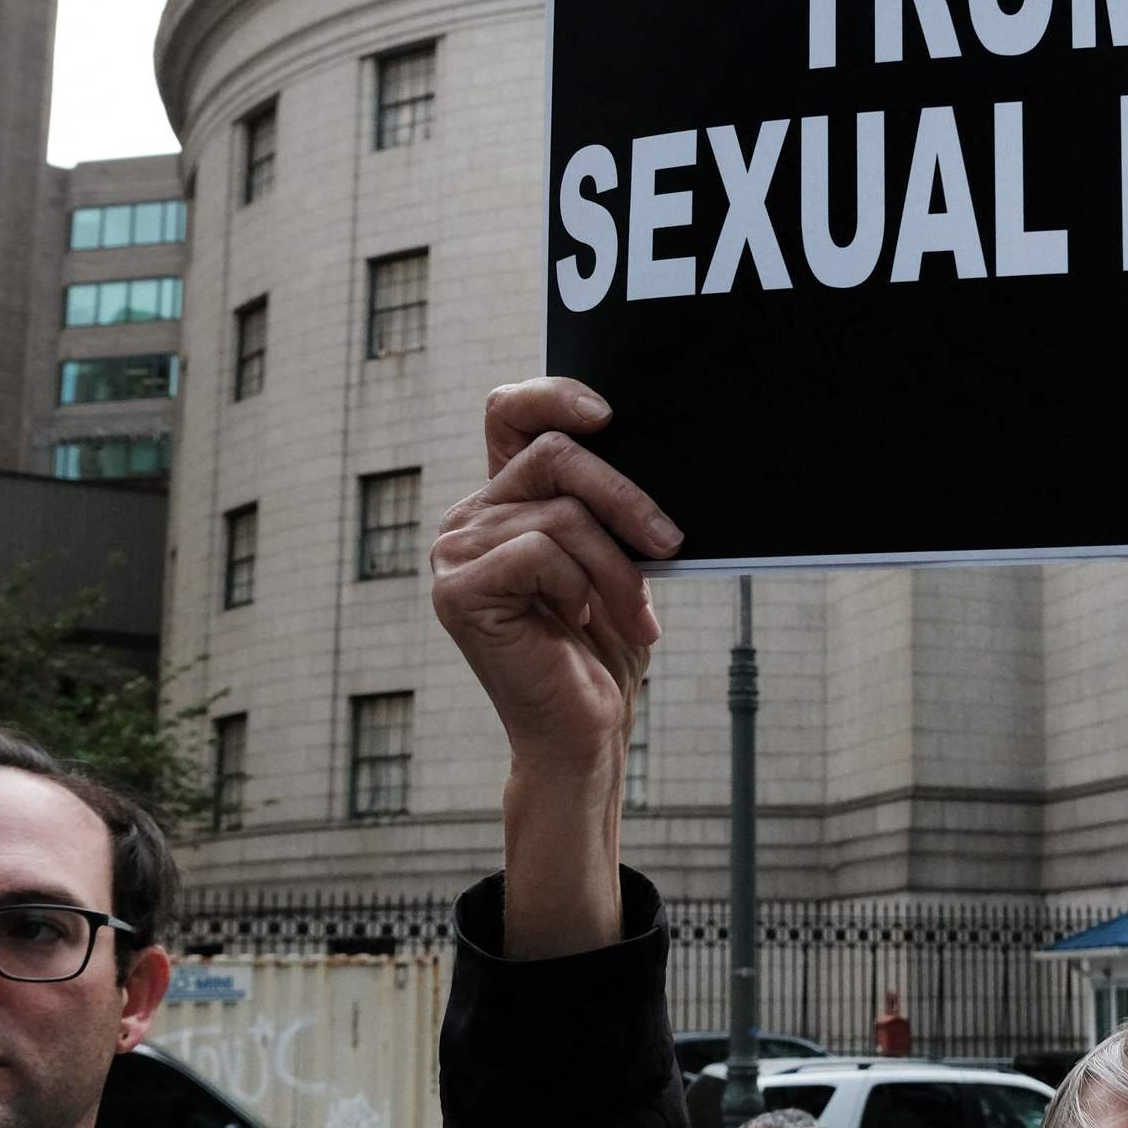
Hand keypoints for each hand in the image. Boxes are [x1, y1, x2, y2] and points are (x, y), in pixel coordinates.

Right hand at [433, 379, 677, 957]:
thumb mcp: (613, 560)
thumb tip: (644, 453)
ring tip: (636, 614)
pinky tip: (585, 626)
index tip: (609, 414)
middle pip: (555, 458)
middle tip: (671, 542)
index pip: (509, 413)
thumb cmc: (601, 651)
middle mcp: (468, 521)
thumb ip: (603, 506)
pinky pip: (543, 552)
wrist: (583, 733)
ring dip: (618, 565)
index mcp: (502, 503)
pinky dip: (584, 588)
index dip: (553, 394)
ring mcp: (455, 554)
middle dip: (626, 498)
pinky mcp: (458, 589)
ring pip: (562, 512)